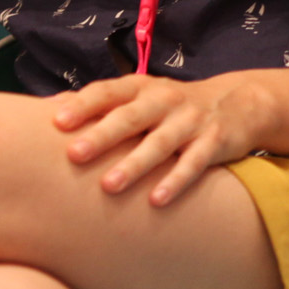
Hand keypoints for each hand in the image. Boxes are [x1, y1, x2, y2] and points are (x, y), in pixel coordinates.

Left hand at [51, 72, 275, 205]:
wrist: (238, 103)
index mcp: (142, 88)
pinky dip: (176, 180)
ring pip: (160, 143)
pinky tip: (157, 200)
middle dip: (102, 135)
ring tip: (109, 186)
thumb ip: (102, 102)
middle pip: (131, 117)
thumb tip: (49, 107)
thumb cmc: (173, 106)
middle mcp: (165, 100)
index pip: (109, 91)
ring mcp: (191, 121)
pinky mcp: (214, 142)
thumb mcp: (141, 95)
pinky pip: (194, 163)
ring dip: (134, 164)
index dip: (84, 105)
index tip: (56, 121)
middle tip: (73, 154)